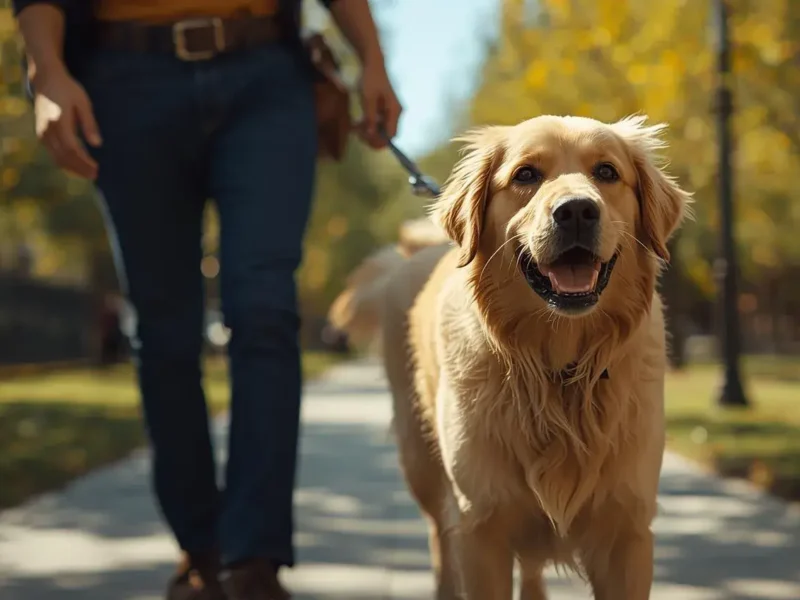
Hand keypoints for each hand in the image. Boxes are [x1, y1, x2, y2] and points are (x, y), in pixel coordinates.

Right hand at [31, 63, 101, 179]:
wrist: (45, 79)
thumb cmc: (68, 89)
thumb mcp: (83, 103)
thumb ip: (89, 124)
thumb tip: (97, 144)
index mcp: (59, 122)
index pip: (72, 149)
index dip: (84, 162)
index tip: (96, 168)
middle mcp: (48, 130)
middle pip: (64, 157)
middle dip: (80, 168)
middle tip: (95, 175)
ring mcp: (42, 133)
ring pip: (57, 157)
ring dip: (73, 168)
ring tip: (88, 173)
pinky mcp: (41, 134)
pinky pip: (53, 153)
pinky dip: (65, 162)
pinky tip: (77, 165)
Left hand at [357, 58, 401, 148]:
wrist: (372, 65)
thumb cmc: (371, 80)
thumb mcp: (368, 99)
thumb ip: (370, 117)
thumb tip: (371, 134)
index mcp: (395, 111)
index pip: (391, 134)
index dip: (380, 141)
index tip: (366, 140)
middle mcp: (395, 113)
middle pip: (387, 134)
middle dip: (373, 137)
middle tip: (358, 134)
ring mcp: (390, 112)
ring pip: (381, 129)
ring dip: (369, 131)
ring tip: (355, 128)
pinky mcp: (384, 110)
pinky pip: (378, 122)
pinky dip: (369, 125)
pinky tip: (358, 123)